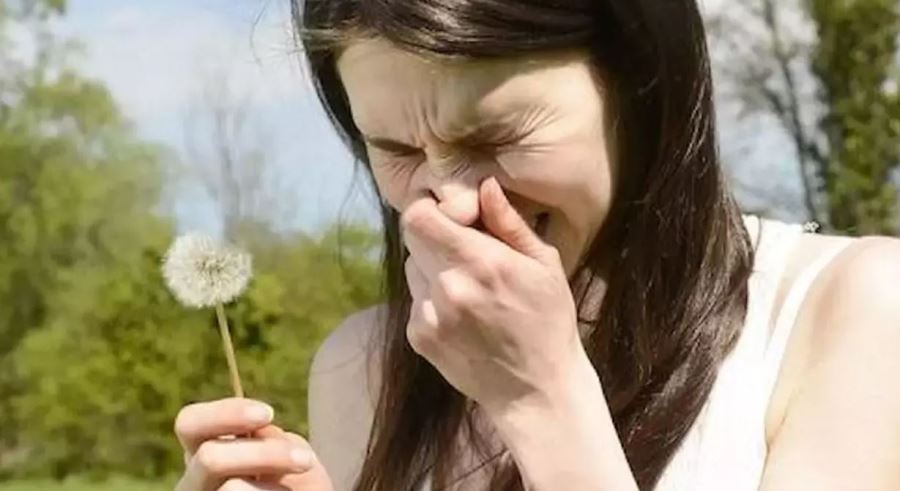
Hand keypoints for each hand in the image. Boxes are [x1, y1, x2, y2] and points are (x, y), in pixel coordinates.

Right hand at [174, 398, 333, 490]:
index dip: (225, 413)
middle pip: (209, 457)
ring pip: (232, 487)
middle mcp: (194, 481)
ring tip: (303, 476)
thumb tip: (254, 435)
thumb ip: (267, 438)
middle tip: (305, 460)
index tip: (268, 413)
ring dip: (277, 481)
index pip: (189, 422)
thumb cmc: (298, 479)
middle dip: (264, 454)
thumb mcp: (286, 451)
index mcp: (204, 451)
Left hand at [402, 177, 589, 416]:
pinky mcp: (418, 337)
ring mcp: (430, 315)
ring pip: (413, 269)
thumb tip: (484, 185)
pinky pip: (415, 301)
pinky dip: (433, 301)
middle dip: (435, 236)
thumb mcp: (544, 265)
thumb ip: (509, 223)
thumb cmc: (548, 321)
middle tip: (466, 253)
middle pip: (413, 238)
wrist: (536, 390)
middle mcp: (449, 287)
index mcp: (481, 262)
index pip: (418, 217)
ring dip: (433, 270)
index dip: (431, 210)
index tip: (453, 217)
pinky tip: (464, 317)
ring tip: (470, 290)